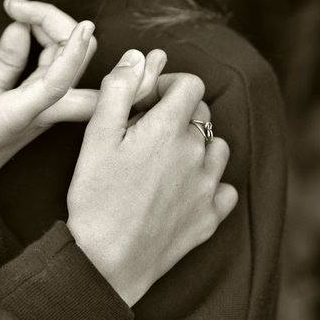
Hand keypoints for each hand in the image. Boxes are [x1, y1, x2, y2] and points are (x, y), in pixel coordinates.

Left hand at [0, 0, 168, 219]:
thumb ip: (9, 61)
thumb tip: (21, 26)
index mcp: (46, 96)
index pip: (75, 52)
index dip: (57, 22)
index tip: (17, 7)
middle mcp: (53, 102)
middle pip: (81, 47)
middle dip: (54, 16)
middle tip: (14, 5)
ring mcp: (43, 108)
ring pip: (78, 56)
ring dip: (61, 24)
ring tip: (20, 7)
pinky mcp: (26, 113)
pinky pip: (61, 80)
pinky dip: (74, 53)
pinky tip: (81, 32)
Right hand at [66, 53, 234, 308]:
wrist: (107, 262)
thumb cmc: (95, 198)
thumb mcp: (96, 137)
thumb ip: (118, 90)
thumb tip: (139, 57)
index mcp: (170, 128)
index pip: (191, 84)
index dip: (170, 86)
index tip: (148, 102)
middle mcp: (198, 153)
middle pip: (203, 115)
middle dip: (179, 116)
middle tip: (147, 136)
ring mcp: (208, 186)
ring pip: (217, 149)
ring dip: (197, 148)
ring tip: (165, 163)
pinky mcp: (211, 217)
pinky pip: (224, 188)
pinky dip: (209, 184)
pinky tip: (183, 192)